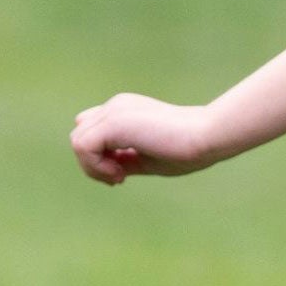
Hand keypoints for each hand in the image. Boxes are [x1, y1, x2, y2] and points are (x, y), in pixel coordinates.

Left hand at [70, 95, 220, 184]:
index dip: (100, 156)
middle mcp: (115, 107)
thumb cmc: (189, 149)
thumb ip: (126, 160)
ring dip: (92, 166)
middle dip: (92, 164)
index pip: (91, 130)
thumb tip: (107, 171)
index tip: (122, 174)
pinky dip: (95, 166)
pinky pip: (82, 146)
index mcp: (125, 111)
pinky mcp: (113, 122)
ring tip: (119, 177)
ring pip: (77, 141)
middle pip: (80, 136)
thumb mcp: (149, 159)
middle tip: (119, 178)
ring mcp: (113, 112)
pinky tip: (120, 174)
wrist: (207, 136)